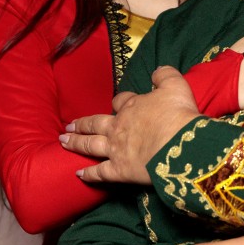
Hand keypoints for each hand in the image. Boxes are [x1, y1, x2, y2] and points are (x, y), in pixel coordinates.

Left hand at [59, 67, 199, 183]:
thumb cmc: (178, 114)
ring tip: (64, 140)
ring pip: (90, 145)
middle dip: (82, 123)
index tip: (117, 102)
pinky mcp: (119, 171)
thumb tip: (157, 70)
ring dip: (76, 142)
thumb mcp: (175, 85)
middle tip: (69, 125)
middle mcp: (118, 127)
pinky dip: (88, 174)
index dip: (118, 101)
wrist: (179, 143)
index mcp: (132, 107)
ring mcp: (116, 149)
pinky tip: (78, 174)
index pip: (120, 101)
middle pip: (95, 123)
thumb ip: (165, 75)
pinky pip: (99, 172)